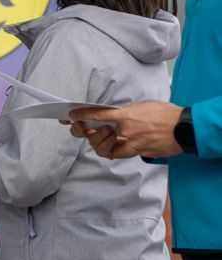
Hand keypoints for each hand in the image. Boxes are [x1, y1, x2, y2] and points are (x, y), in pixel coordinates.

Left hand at [69, 101, 183, 157]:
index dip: (83, 116)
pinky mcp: (140, 152)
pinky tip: (112, 143)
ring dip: (99, 144)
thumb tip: (115, 115)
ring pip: (107, 150)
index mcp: (127, 115)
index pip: (98, 115)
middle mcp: (127, 131)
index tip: (72, 115)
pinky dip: (114, 150)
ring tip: (99, 136)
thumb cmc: (166, 114)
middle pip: (98, 136)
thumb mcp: (144, 105)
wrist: (185, 128)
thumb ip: (127, 111)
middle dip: (87, 134)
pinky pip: (121, 154)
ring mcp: (133, 144)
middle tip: (83, 128)